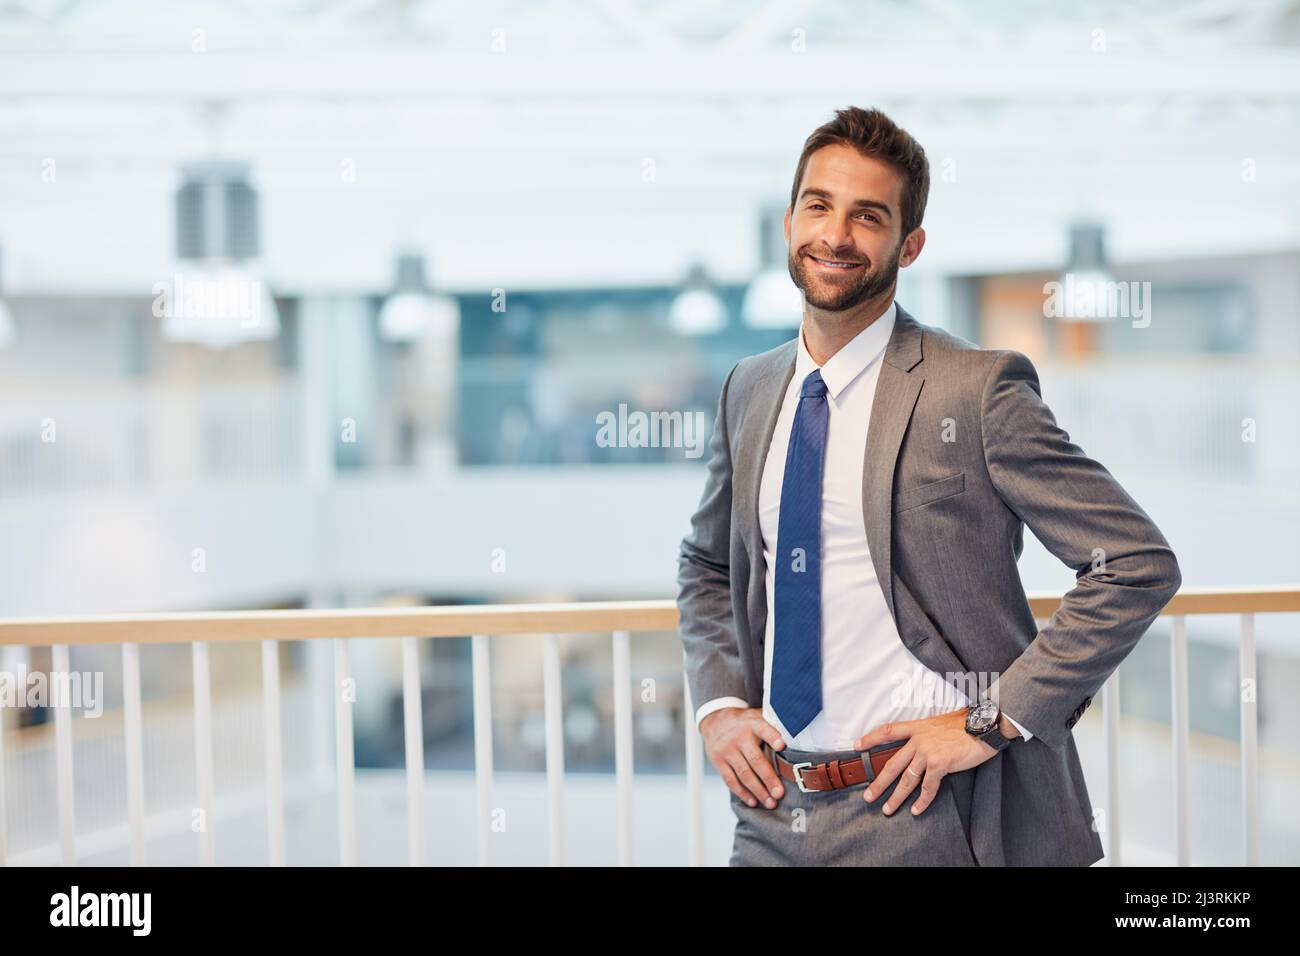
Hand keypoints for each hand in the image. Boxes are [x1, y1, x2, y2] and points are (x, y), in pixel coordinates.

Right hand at [701, 707, 786, 809]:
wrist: (714, 720)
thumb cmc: (744, 723)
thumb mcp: (756, 717)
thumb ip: (772, 726)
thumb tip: (797, 738)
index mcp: (752, 724)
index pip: (763, 729)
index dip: (772, 737)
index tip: (782, 745)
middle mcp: (739, 737)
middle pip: (755, 759)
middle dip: (768, 778)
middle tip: (779, 793)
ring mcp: (727, 750)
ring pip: (744, 773)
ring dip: (758, 790)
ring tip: (770, 802)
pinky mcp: (718, 761)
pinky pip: (730, 780)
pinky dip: (742, 793)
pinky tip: (753, 801)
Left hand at [853, 708, 1002, 816]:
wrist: (984, 726)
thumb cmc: (966, 725)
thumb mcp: (939, 724)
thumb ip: (927, 734)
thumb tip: (921, 746)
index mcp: (918, 728)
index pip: (888, 731)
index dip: (871, 738)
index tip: (857, 745)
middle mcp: (919, 740)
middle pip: (892, 764)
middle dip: (878, 782)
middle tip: (868, 796)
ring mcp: (928, 752)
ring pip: (907, 779)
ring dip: (896, 797)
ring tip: (887, 809)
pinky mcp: (940, 764)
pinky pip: (928, 787)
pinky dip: (922, 801)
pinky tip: (915, 810)